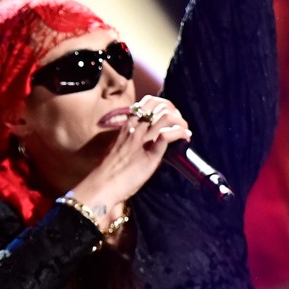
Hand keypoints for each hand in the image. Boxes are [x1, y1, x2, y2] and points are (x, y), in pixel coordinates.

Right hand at [70, 95, 192, 212]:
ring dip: (181, 121)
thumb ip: (128, 139)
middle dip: (174, 110)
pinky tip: (185, 138)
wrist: (102, 185)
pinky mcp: (151, 155)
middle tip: (179, 122)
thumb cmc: (108, 171)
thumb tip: (141, 140)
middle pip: (159, 105)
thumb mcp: (117, 148)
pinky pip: (168, 135)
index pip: (146, 103)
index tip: (168, 114)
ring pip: (166, 116)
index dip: (161, 104)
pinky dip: (180, 133)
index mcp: (126, 126)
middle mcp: (135, 128)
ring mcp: (143, 140)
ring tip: (185, 129)